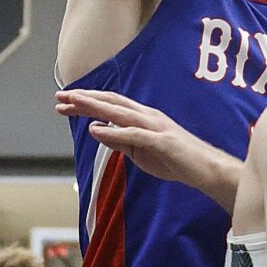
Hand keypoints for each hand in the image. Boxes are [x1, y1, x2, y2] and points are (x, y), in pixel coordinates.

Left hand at [56, 89, 237, 208]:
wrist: (206, 170)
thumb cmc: (175, 160)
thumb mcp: (140, 152)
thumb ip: (119, 141)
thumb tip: (96, 130)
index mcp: (144, 117)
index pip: (111, 105)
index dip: (87, 101)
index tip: (65, 102)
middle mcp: (148, 116)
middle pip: (112, 102)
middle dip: (85, 98)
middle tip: (61, 97)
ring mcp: (156, 127)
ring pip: (121, 113)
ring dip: (95, 107)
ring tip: (74, 104)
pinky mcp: (163, 142)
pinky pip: (134, 135)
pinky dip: (114, 132)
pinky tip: (97, 130)